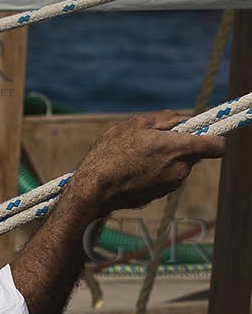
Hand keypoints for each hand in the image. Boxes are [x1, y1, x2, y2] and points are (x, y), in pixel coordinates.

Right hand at [69, 110, 225, 217]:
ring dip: (167, 159)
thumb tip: (179, 120)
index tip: (202, 132)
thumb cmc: (112, 152)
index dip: (214, 137)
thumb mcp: (135, 124)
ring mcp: (171, 184)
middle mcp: (181, 169)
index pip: (217, 145)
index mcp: (180, 148)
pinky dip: (156, 172)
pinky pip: (165, 178)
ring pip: (178, 166)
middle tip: (155, 140)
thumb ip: (164, 118)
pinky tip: (134, 169)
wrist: (95, 188)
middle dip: (180, 146)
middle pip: (194, 154)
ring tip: (138, 155)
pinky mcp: (159, 195)